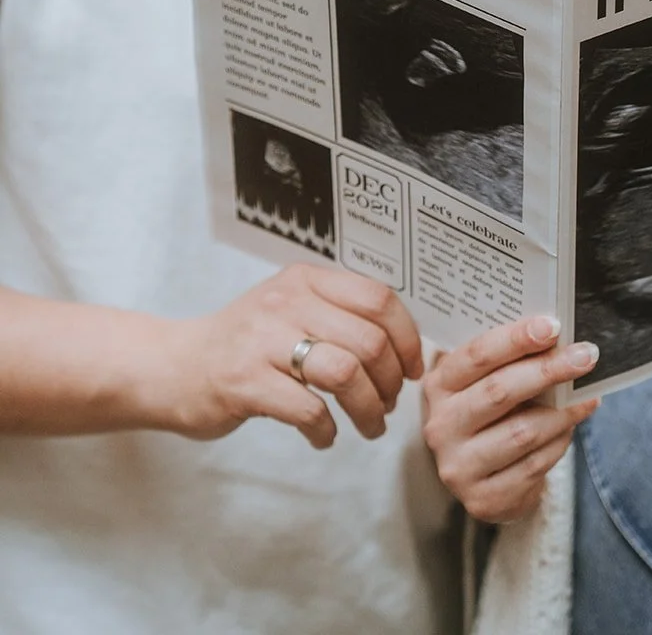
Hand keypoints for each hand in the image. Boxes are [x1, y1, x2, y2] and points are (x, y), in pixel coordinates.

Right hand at [166, 264, 423, 448]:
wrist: (173, 366)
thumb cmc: (245, 343)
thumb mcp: (291, 308)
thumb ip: (339, 315)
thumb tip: (403, 345)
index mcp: (305, 280)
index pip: (379, 298)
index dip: (407, 337)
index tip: (413, 368)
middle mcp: (286, 302)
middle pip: (369, 341)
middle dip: (390, 382)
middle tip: (388, 404)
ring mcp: (263, 341)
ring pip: (346, 374)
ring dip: (369, 409)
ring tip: (369, 426)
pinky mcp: (245, 382)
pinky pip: (308, 409)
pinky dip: (326, 430)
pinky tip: (324, 436)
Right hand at [422, 316, 599, 522]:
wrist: (480, 476)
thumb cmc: (489, 412)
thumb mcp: (483, 381)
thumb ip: (508, 360)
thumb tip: (556, 337)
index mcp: (439, 386)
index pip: (477, 356)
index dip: (516, 339)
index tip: (552, 326)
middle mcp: (441, 427)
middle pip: (500, 392)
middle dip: (549, 370)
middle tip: (586, 356)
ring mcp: (459, 467)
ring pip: (522, 433)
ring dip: (563, 412)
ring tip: (587, 396)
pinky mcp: (482, 499)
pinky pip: (534, 466)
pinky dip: (559, 442)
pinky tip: (571, 427)